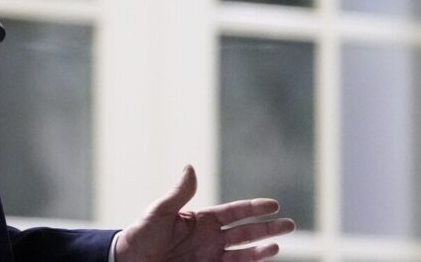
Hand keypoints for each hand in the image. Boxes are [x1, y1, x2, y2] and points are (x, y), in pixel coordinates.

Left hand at [115, 165, 294, 261]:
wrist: (130, 261)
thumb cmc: (142, 234)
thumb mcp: (159, 211)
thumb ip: (179, 193)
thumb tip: (190, 167)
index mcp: (202, 219)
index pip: (235, 212)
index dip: (254, 208)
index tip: (274, 204)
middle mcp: (211, 238)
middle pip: (246, 232)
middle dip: (268, 228)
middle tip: (290, 225)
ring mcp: (210, 256)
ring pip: (243, 253)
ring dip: (262, 250)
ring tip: (279, 246)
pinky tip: (262, 260)